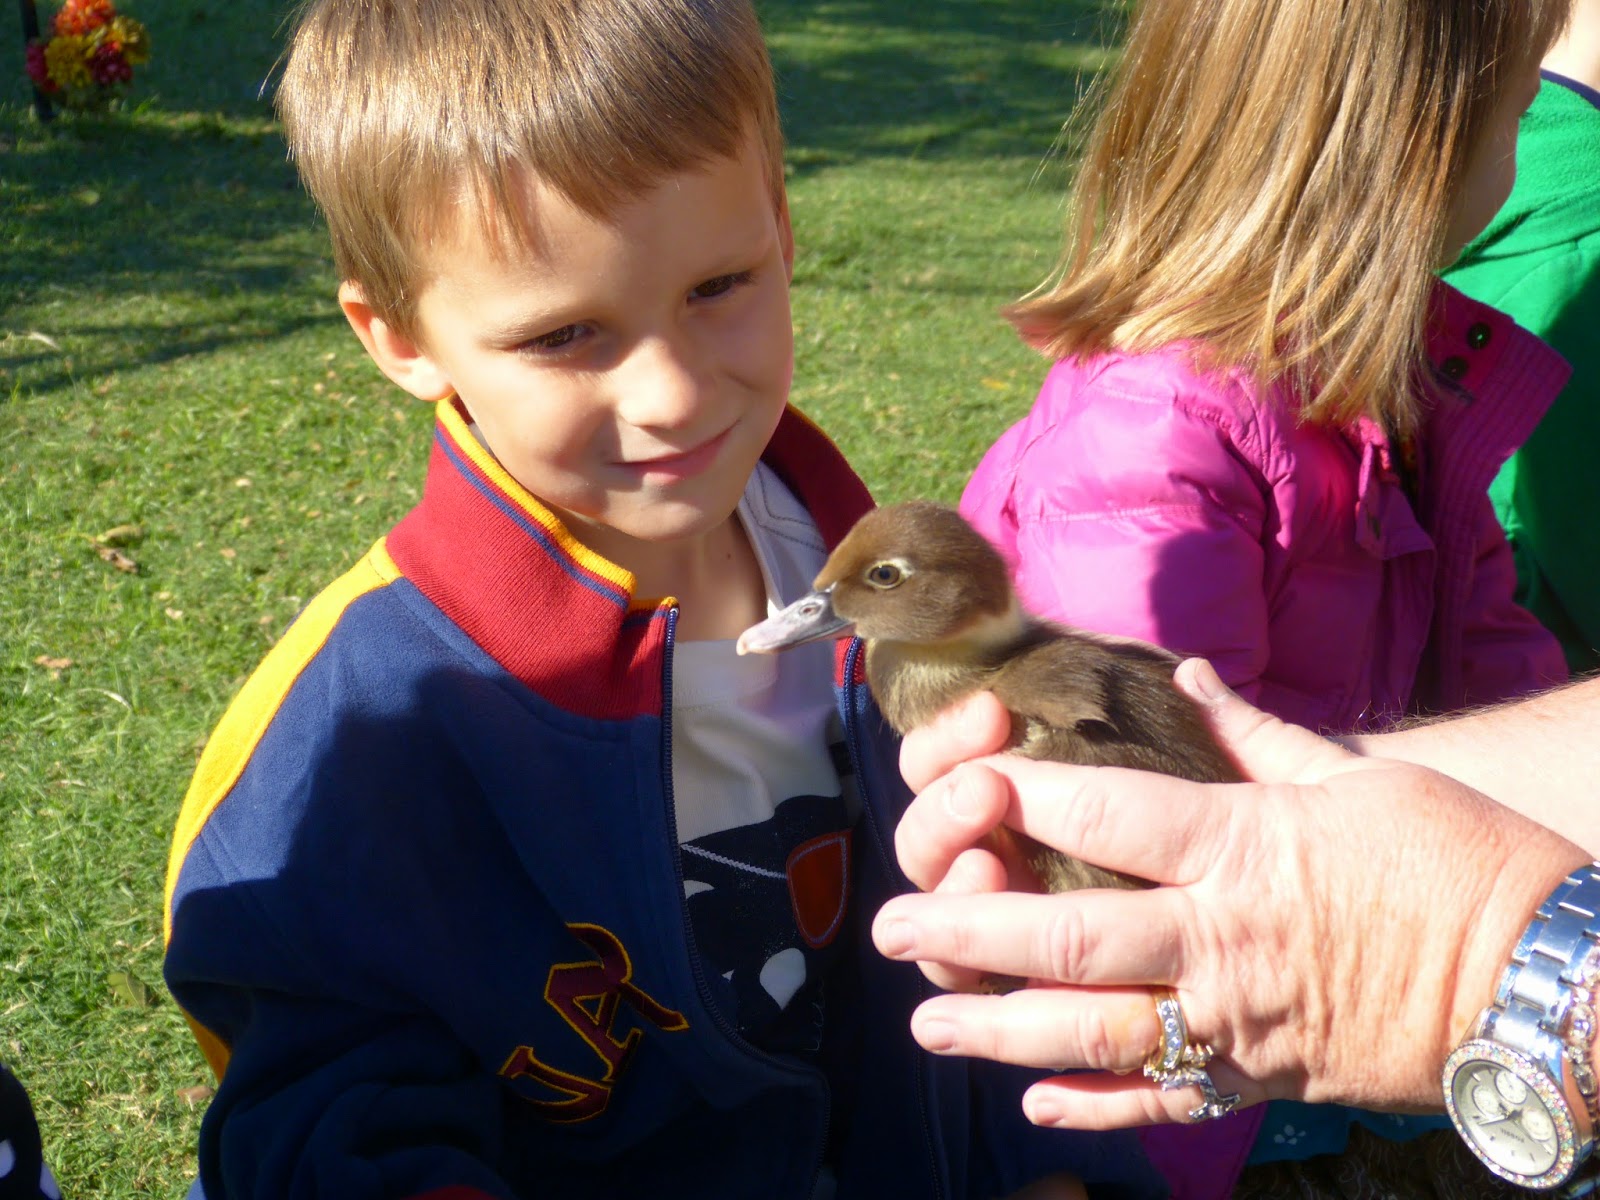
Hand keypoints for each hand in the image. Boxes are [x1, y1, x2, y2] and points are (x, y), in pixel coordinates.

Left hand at [875, 660, 1588, 1128]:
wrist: (1547, 976)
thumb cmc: (1457, 860)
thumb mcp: (1357, 776)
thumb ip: (1255, 735)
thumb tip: (1187, 680)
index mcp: (1242, 845)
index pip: (1101, 813)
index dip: (1017, 798)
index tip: (959, 791)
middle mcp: (1222, 936)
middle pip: (1067, 933)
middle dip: (968, 930)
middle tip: (892, 929)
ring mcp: (1238, 1018)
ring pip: (1094, 1030)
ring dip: (1000, 1030)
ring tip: (930, 1024)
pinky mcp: (1263, 1078)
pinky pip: (1165, 1100)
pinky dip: (1095, 1105)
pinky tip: (1033, 1103)